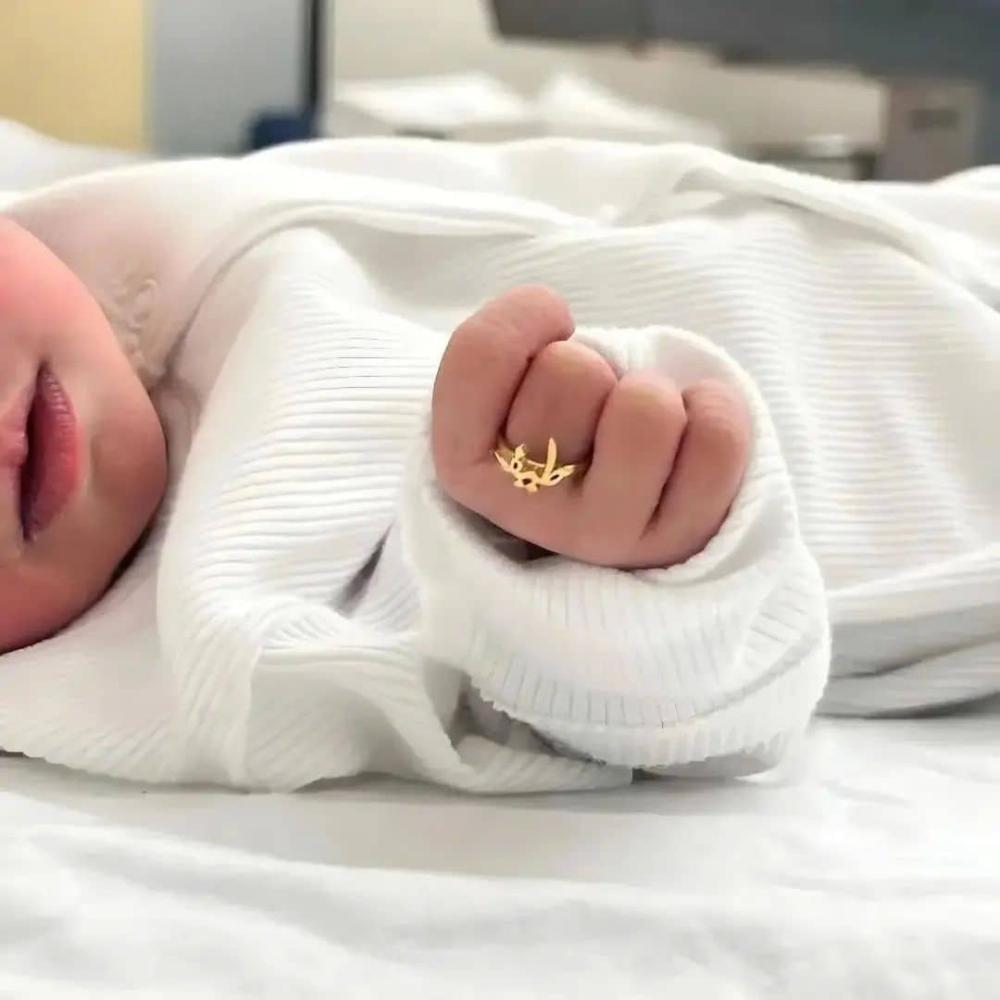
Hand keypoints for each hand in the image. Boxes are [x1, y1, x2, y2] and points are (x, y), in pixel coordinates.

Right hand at [432, 287, 750, 568]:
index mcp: (465, 467)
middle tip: (590, 407)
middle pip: (571, 371)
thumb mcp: (504, 380)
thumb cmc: (557, 423)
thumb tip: (552, 317)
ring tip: (639, 427)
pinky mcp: (678, 537)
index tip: (546, 339)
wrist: (618, 497)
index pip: (481, 351)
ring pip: (645, 407)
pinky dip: (714, 410)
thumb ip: (498, 344)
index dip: (527, 316)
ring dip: (652, 392)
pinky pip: (716, 435)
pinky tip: (686, 439)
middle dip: (594, 364)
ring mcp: (603, 535)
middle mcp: (527, 513)